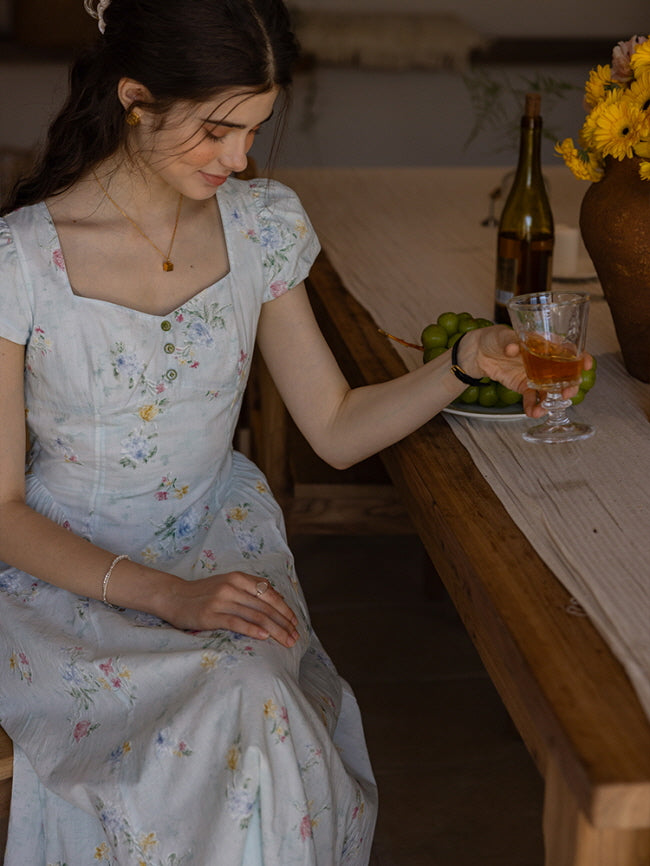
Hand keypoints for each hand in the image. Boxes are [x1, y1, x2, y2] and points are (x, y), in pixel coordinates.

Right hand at [161, 571, 300, 647]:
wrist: (173, 596)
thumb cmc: (203, 593)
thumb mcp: (228, 584)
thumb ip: (249, 589)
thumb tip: (277, 600)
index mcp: (239, 578)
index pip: (270, 594)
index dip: (285, 609)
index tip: (295, 623)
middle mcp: (233, 586)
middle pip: (266, 606)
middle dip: (284, 623)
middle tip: (295, 636)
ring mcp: (222, 600)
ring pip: (256, 615)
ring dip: (275, 630)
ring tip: (286, 641)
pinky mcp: (211, 615)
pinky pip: (237, 622)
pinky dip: (253, 630)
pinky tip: (265, 637)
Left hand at [459, 325, 593, 417]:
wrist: (478, 352)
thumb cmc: (495, 337)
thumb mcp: (503, 335)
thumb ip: (510, 342)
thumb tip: (512, 349)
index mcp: (546, 344)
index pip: (569, 350)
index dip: (581, 357)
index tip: (586, 365)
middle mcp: (545, 361)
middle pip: (565, 374)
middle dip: (570, 386)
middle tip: (567, 394)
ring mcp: (536, 375)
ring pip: (551, 390)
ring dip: (552, 401)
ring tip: (547, 408)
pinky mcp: (524, 386)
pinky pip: (532, 398)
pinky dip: (533, 407)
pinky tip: (533, 412)